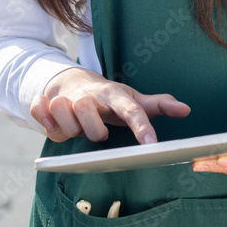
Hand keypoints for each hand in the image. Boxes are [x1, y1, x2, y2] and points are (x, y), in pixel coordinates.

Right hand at [30, 66, 190, 143]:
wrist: (75, 81)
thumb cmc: (109, 97)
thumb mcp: (133, 99)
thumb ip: (157, 106)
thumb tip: (186, 109)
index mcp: (116, 96)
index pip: (132, 111)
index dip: (142, 127)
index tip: (151, 145)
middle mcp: (91, 96)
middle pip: (91, 118)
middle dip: (93, 131)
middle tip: (97, 131)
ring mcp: (68, 98)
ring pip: (64, 114)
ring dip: (68, 127)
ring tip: (75, 126)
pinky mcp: (48, 101)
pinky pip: (40, 108)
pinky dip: (42, 116)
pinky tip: (49, 121)